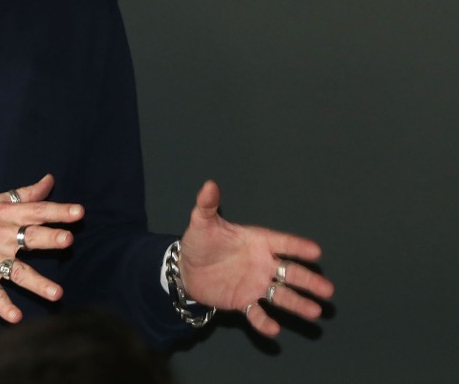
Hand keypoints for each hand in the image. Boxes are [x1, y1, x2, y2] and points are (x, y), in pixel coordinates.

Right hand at [0, 174, 83, 323]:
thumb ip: (24, 195)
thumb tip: (49, 181)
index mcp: (4, 215)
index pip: (35, 211)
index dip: (57, 211)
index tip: (78, 212)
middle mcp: (0, 236)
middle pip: (29, 238)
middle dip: (48, 239)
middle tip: (66, 241)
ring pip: (17, 272)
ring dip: (37, 283)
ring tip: (57, 294)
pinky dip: (3, 307)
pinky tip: (15, 318)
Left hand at [178, 180, 334, 336]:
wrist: (186, 269)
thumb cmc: (200, 242)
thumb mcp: (202, 222)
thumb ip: (207, 205)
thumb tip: (209, 184)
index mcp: (257, 241)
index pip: (282, 242)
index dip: (298, 247)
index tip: (316, 252)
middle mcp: (262, 263)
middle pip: (290, 272)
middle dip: (309, 281)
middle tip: (327, 290)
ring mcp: (255, 284)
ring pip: (281, 294)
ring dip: (297, 303)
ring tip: (316, 312)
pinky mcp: (244, 301)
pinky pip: (257, 313)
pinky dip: (265, 322)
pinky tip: (274, 330)